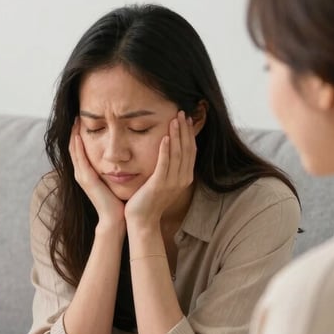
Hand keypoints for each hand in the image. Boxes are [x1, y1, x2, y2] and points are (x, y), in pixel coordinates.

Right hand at [69, 117, 124, 228]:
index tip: (82, 120)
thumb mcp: (113, 180)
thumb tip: (121, 158)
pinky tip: (79, 134)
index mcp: (87, 173)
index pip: (80, 150)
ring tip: (76, 120)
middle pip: (74, 147)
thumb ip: (113, 169)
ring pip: (74, 150)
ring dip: (74, 135)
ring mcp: (82, 176)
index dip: (79, 135)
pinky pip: (79, 158)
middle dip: (74, 131)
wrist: (115, 218)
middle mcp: (81, 173)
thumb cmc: (118, 201)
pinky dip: (78, 145)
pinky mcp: (86, 178)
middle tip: (76, 115)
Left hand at [125, 111, 195, 226]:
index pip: (190, 151)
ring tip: (174, 119)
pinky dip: (165, 150)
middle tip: (182, 112)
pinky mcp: (159, 184)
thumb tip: (169, 152)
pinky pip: (164, 164)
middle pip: (187, 149)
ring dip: (176, 135)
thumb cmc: (149, 200)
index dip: (189, 134)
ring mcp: (172, 182)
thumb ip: (168, 168)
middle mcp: (182, 179)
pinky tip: (164, 137)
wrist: (142, 220)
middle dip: (185, 130)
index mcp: (184, 178)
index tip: (186, 119)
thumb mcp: (163, 182)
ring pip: (177, 154)